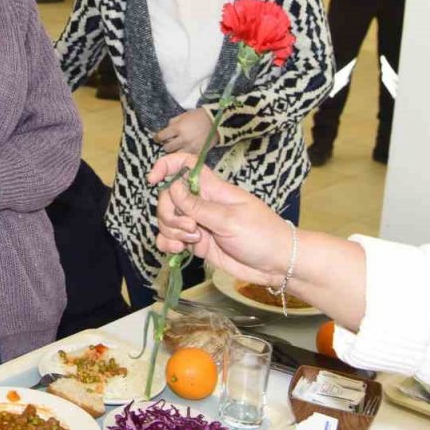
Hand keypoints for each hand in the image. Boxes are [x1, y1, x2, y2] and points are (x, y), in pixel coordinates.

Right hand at [148, 153, 289, 287]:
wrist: (277, 264)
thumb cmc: (261, 235)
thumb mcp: (229, 220)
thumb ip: (198, 206)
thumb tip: (172, 186)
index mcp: (212, 189)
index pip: (184, 165)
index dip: (166, 166)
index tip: (152, 180)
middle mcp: (202, 203)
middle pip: (169, 197)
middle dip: (170, 213)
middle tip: (192, 228)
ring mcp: (198, 224)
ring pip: (168, 220)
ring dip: (171, 231)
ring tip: (193, 242)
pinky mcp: (197, 243)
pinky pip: (172, 239)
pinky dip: (168, 244)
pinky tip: (177, 251)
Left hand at [153, 108, 212, 153]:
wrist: (217, 121)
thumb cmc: (199, 116)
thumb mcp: (184, 115)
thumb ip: (173, 122)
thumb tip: (166, 129)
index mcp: (178, 128)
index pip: (161, 136)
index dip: (157, 137)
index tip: (157, 138)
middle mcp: (183, 139)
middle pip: (167, 147)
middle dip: (165, 145)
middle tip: (167, 142)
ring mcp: (190, 147)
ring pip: (175, 154)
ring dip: (173, 151)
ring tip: (175, 147)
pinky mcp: (197, 153)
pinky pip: (186, 156)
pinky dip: (183, 154)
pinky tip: (184, 150)